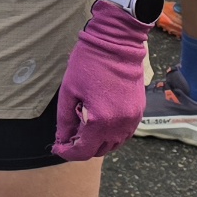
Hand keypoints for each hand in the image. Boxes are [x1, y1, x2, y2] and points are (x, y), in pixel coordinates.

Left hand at [53, 0, 150, 161]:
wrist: (117, 44)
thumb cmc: (89, 64)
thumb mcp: (69, 92)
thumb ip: (65, 121)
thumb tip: (62, 140)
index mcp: (100, 121)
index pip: (83, 151)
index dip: (67, 152)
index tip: (58, 147)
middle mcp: (119, 125)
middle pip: (99, 150)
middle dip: (81, 147)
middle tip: (68, 135)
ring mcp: (132, 119)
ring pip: (113, 144)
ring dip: (97, 142)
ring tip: (83, 128)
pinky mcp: (139, 111)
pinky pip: (124, 133)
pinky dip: (110, 134)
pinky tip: (99, 121)